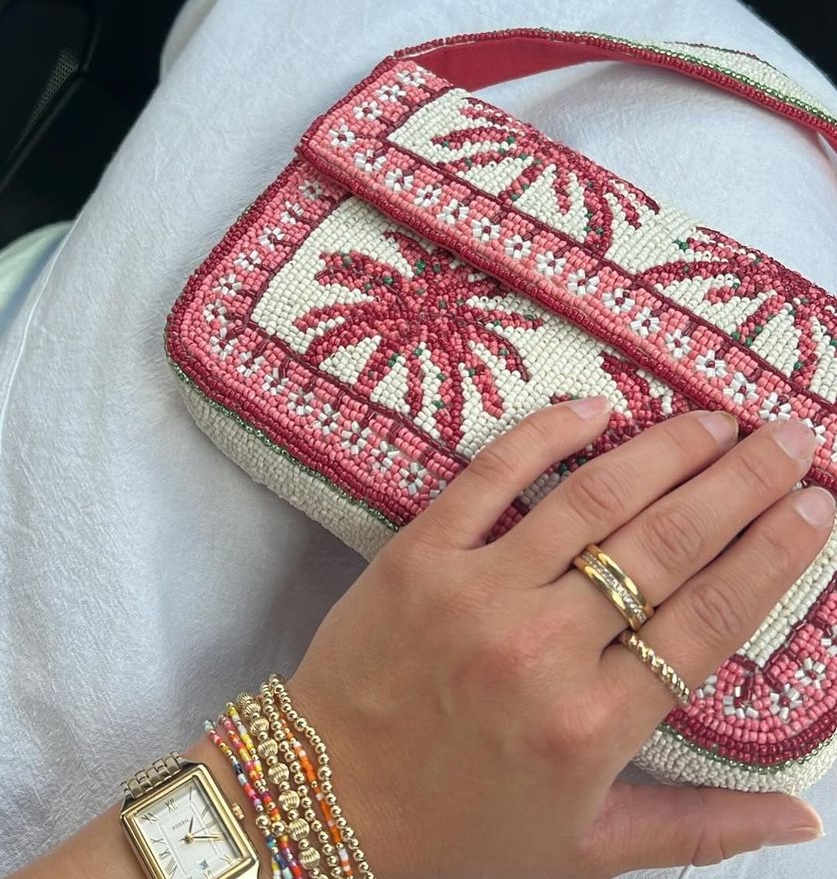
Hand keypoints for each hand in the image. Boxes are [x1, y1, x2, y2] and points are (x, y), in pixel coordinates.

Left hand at [287, 398, 829, 878]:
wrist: (322, 806)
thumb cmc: (457, 834)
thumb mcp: (585, 852)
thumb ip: (697, 828)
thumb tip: (802, 812)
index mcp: (594, 727)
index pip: (712, 618)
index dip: (774, 552)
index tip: (816, 503)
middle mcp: (544, 650)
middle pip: (667, 544)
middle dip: (741, 481)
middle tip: (786, 436)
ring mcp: (477, 593)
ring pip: (593, 500)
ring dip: (665, 449)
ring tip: (716, 418)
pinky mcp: (419, 555)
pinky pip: (491, 477)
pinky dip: (545, 434)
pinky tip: (596, 406)